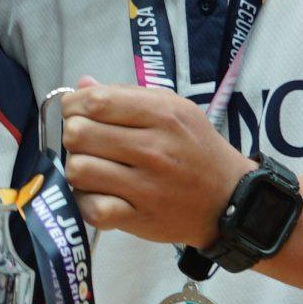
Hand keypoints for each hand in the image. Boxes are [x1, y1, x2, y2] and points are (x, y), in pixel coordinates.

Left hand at [61, 76, 255, 246]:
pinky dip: (87, 203)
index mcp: (162, 114)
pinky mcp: (141, 218)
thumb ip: (127, 95)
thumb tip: (82, 85)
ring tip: (91, 169)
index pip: (96, 101)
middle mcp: (154, 148)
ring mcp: (147, 186)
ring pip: (79, 170)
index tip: (75, 111)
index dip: (74, 105)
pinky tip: (97, 195)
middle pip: (79, 134)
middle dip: (72, 135)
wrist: (230, 198)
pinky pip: (93, 209)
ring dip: (77, 169)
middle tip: (85, 142)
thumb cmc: (196, 148)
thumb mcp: (174, 109)